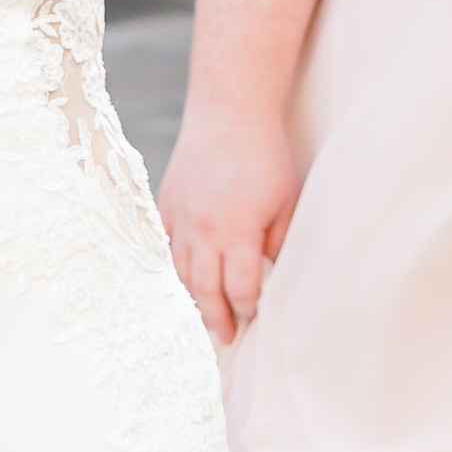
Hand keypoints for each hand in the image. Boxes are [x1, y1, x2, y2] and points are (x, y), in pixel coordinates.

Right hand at [160, 100, 298, 345]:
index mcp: (236, 232)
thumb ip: (278, 243)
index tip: (254, 316)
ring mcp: (179, 218)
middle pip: (204, 291)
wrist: (228, 113)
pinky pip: (165, 247)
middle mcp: (202, 231)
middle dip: (217, 319)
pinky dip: (173, 269)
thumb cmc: (265, 156)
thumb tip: (274, 276)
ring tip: (204, 319)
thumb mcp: (287, 202)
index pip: (238, 289)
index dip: (247, 308)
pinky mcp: (166, 205)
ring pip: (180, 274)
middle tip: (227, 338)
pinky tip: (183, 282)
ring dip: (192, 300)